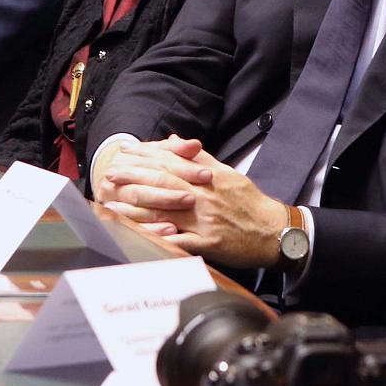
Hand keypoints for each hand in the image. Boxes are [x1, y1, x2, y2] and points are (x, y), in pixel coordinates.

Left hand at [98, 137, 287, 267]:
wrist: (275, 231)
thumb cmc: (250, 203)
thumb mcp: (227, 174)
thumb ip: (198, 158)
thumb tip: (173, 141)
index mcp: (207, 179)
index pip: (170, 164)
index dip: (145, 158)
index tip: (124, 154)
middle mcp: (204, 197)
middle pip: (163, 185)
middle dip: (133, 180)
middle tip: (109, 176)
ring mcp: (205, 221)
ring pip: (165, 213)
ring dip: (136, 210)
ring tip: (113, 207)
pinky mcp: (208, 243)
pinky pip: (179, 241)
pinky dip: (159, 238)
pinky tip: (139, 238)